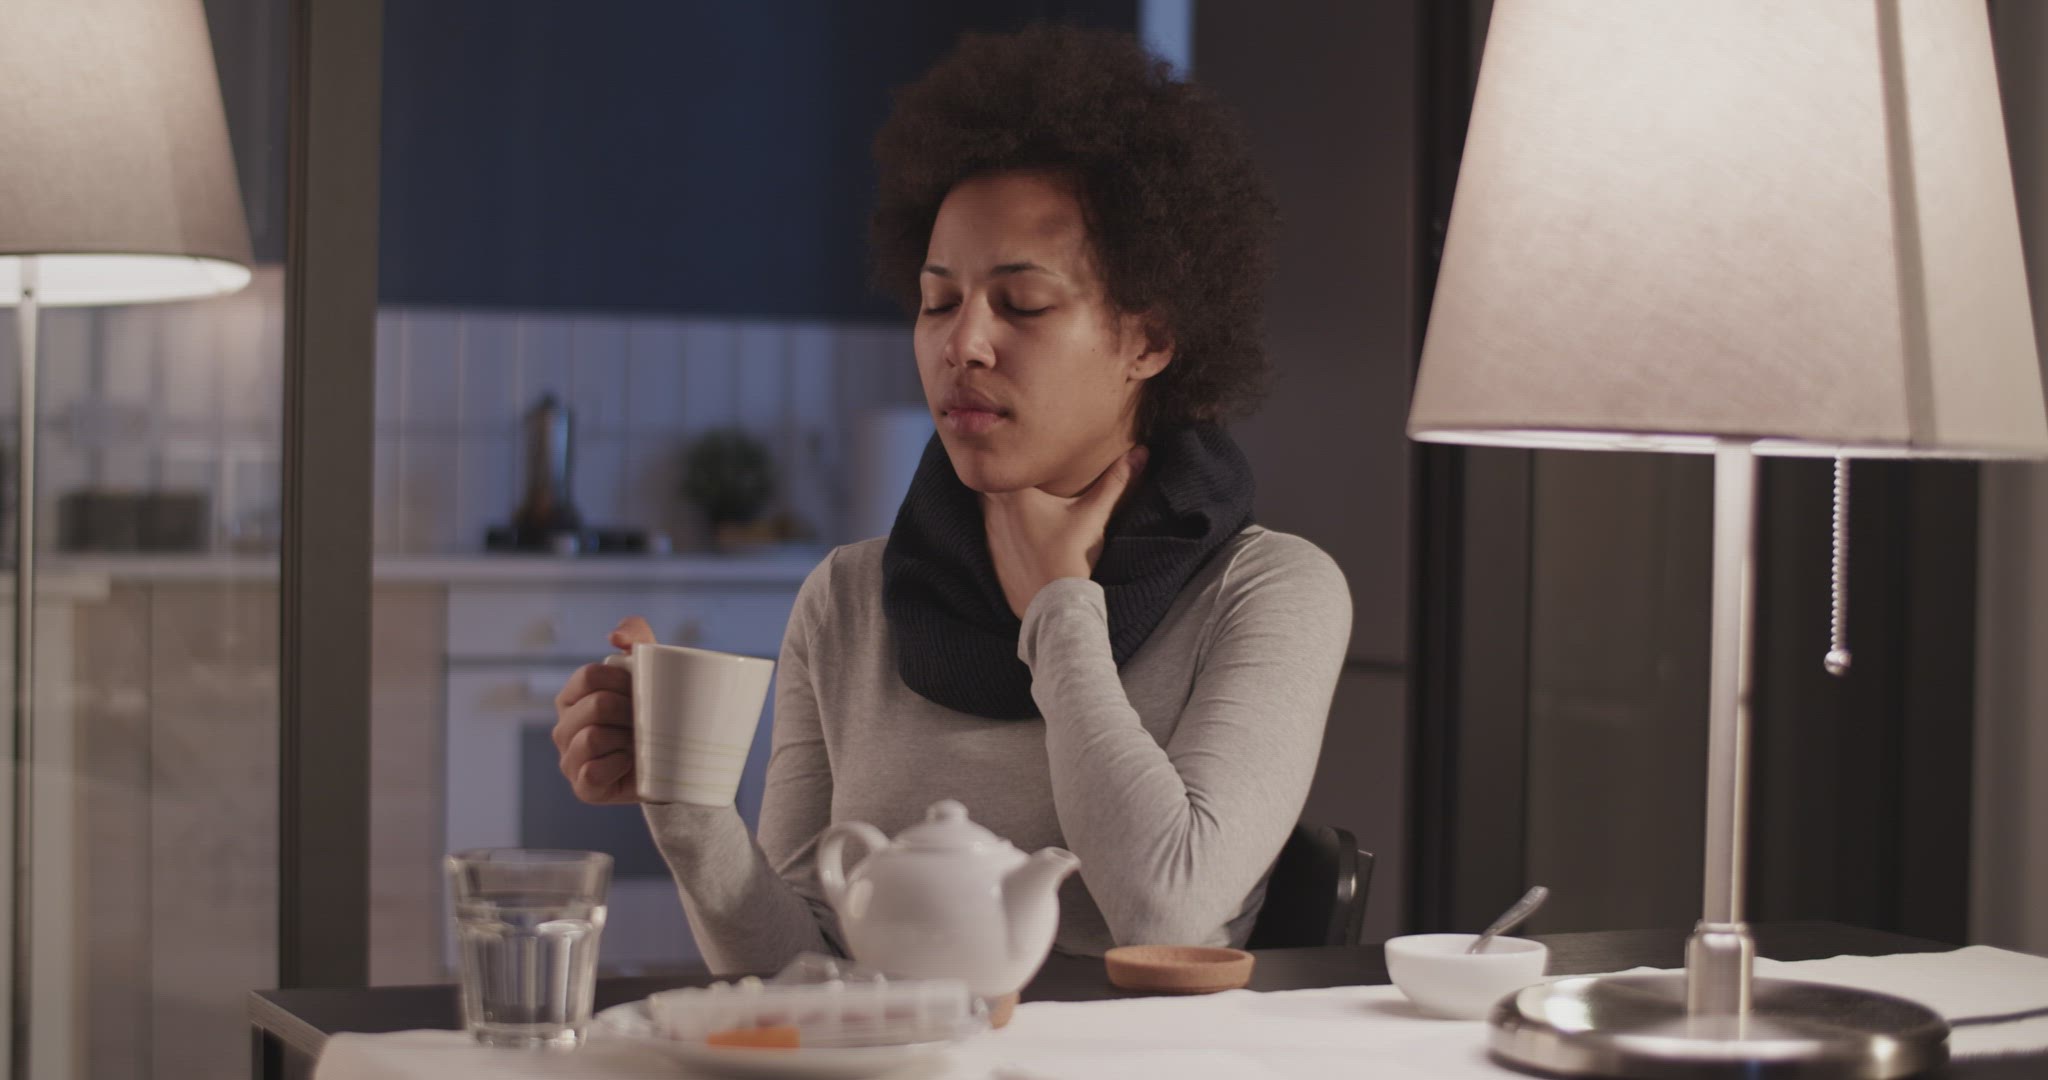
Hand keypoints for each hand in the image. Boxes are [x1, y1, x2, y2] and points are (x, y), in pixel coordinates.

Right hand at [552, 616, 655, 804]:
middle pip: (596, 705)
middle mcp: (564, 727)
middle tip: (645, 721)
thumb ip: (637, 638)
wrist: (675, 764)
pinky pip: (593, 772)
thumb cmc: (656, 714)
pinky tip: (630, 764)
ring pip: (592, 737)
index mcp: (573, 696)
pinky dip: (618, 766)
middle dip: (629, 711)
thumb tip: (615, 636)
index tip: (642, 690)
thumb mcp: (652, 672)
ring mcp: (570, 759)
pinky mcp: (582, 787)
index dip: (622, 680)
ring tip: (639, 744)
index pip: (589, 675)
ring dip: (625, 739)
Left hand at [982, 446, 1146, 618]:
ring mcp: (989, 533)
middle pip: (989, 479)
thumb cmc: (1071, 556)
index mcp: (1014, 493)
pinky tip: (1019, 528)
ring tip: (1022, 497)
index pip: (999, 459)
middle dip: (1005, 474)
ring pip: (986, 504)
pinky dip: (1000, 524)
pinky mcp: (990, 553)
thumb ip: (1115, 482)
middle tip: (1024, 470)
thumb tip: (1141, 453)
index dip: (1008, 450)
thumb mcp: (1093, 515)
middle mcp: (994, 510)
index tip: (1021, 447)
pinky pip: (988, 529)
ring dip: (1001, 500)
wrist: (1053, 604)